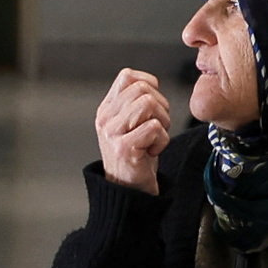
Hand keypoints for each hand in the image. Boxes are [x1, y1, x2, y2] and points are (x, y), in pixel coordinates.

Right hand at [95, 68, 173, 193]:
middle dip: (160, 107)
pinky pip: (154, 128)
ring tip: (154, 139)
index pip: (128, 76)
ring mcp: (112, 133)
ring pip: (148, 103)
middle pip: (143, 89)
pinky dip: (162, 140)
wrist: (129, 191)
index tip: (153, 107)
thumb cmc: (137, 157)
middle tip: (156, 128)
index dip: (149, 85)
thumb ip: (135, 102)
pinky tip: (152, 152)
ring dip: (162, 122)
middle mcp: (105, 118)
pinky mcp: (124, 148)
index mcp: (106, 109)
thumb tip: (151, 83)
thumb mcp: (130, 124)